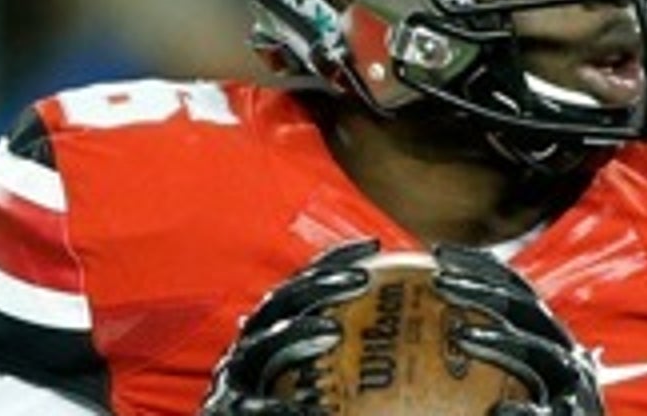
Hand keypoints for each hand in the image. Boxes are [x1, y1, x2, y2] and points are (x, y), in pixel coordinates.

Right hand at [200, 239, 379, 415]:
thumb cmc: (291, 405)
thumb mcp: (319, 381)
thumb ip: (356, 359)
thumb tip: (416, 345)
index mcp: (275, 331)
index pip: (306, 284)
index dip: (336, 260)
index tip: (372, 246)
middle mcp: (253, 343)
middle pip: (284, 300)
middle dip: (320, 283)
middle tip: (361, 280)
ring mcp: (238, 371)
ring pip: (265, 340)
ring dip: (298, 330)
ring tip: (332, 330)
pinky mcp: (230, 405)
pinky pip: (255, 402)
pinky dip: (279, 405)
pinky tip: (311, 409)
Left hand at [431, 246, 604, 415]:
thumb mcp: (489, 392)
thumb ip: (462, 359)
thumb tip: (393, 340)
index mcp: (545, 340)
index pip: (513, 289)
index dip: (479, 265)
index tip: (436, 254)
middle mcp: (565, 355)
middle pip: (525, 307)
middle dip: (485, 288)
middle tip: (439, 282)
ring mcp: (576, 386)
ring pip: (539, 351)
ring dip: (501, 340)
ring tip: (462, 336)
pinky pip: (545, 413)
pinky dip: (523, 413)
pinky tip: (498, 413)